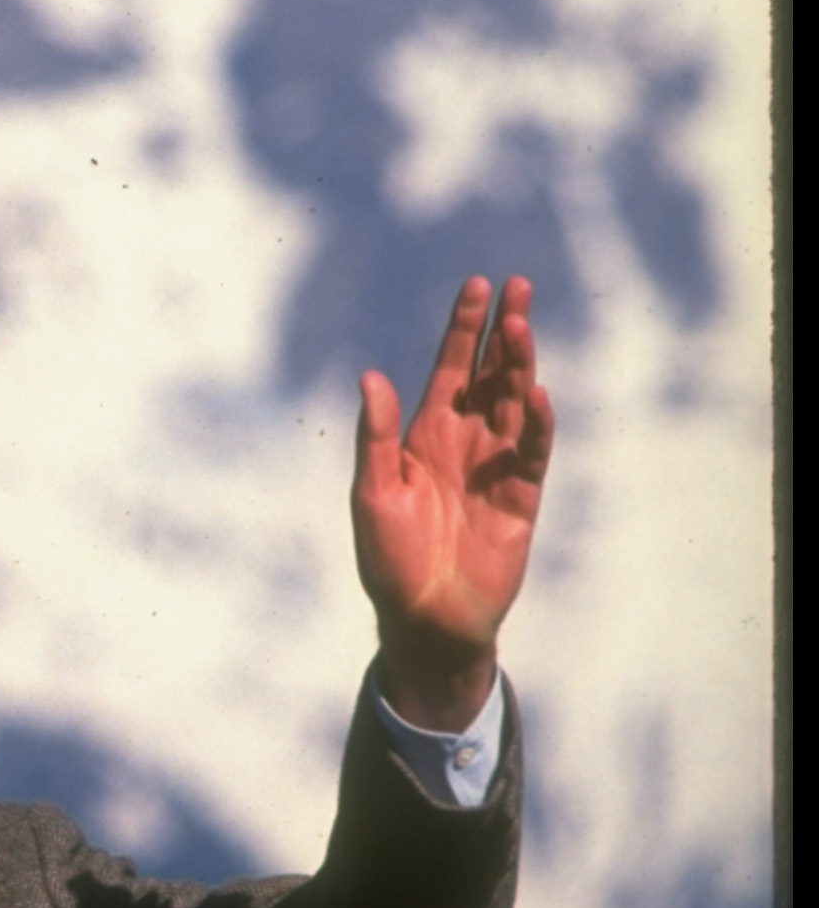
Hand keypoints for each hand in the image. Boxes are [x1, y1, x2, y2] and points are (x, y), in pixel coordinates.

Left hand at [353, 276, 553, 730]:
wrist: (425, 620)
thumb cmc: (390, 562)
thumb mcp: (374, 493)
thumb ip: (376, 437)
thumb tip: (370, 377)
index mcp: (426, 437)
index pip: (450, 370)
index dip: (463, 330)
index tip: (477, 288)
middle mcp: (464, 444)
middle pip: (489, 376)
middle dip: (503, 333)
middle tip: (518, 287)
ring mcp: (495, 469)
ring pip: (514, 405)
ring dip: (520, 366)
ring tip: (522, 325)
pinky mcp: (520, 500)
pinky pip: (532, 454)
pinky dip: (536, 425)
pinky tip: (536, 395)